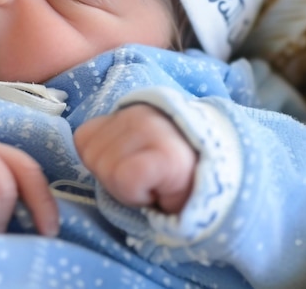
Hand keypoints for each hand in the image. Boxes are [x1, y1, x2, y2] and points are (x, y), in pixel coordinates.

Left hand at [73, 104, 196, 213]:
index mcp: (128, 110)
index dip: (103, 163)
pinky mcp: (167, 154)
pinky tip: (160, 190)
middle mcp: (139, 112)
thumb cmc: (169, 178)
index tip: (132, 169)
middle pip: (92, 156)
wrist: (222, 189)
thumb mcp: (132, 153)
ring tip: (155, 183)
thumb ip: (107, 145)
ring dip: (127, 189)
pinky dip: (138, 195)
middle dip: (113, 178)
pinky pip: (125, 180)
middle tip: (146, 179)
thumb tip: (83, 152)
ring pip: (106, 170)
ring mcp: (154, 129)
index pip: (83, 139)